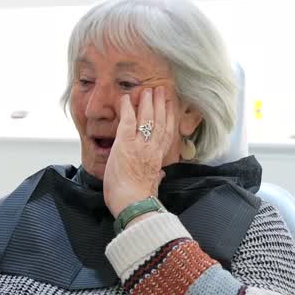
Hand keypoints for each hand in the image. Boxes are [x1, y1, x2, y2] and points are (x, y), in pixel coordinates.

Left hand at [103, 87, 176, 217]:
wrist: (133, 204)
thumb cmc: (139, 200)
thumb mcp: (153, 186)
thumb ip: (157, 178)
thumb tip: (161, 175)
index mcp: (158, 160)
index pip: (166, 135)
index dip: (169, 118)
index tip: (169, 107)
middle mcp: (151, 149)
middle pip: (159, 122)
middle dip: (160, 105)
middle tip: (160, 90)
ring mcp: (139, 145)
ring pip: (147, 119)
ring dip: (147, 102)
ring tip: (148, 89)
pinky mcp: (125, 144)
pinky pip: (128, 122)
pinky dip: (128, 109)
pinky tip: (127, 98)